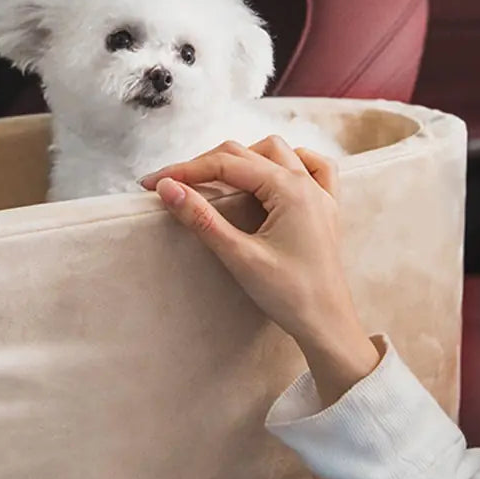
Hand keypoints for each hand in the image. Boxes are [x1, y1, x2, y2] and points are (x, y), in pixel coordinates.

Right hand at [141, 137, 379, 405]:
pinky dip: (289, 162)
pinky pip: (313, 167)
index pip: (226, 164)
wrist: (328, 325)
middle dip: (205, 164)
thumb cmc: (289, 295)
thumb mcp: (239, 257)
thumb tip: (168, 188)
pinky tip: (272, 174)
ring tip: (214, 180)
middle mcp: (307, 182)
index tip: (151, 183)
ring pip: (277, 152)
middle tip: (173, 186)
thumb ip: (202, 219)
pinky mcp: (325, 209)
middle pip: (246, 153)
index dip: (185, 170)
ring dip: (243, 158)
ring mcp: (320, 193)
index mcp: (289, 189)